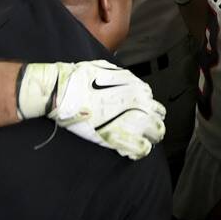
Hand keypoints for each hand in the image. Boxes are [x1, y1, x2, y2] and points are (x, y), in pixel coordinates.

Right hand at [17, 59, 165, 159]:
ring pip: (156, 133)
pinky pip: (141, 149)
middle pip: (159, 117)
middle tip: (142, 129)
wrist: (61, 92)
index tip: (137, 114)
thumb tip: (125, 81)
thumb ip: (119, 77)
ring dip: (150, 136)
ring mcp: (132, 120)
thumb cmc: (78, 79)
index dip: (146, 109)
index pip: (152, 102)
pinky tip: (131, 151)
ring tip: (139, 139)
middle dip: (153, 123)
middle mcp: (140, 103)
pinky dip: (139, 150)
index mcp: (136, 87)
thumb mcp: (103, 69)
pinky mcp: (119, 138)